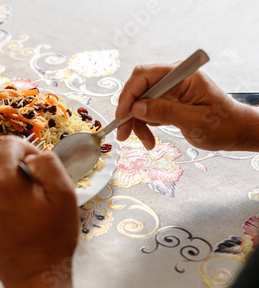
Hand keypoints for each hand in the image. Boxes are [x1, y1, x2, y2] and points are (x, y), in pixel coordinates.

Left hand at [0, 135, 80, 287]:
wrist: (35, 279)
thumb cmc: (52, 239)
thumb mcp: (64, 195)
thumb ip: (48, 163)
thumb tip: (32, 156)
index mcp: (3, 181)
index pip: (8, 144)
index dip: (27, 148)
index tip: (38, 165)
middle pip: (1, 165)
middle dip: (20, 173)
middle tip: (39, 197)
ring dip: (11, 191)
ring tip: (29, 214)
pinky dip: (2, 207)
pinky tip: (17, 225)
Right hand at [116, 63, 258, 151]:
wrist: (235, 132)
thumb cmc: (222, 125)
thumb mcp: (193, 122)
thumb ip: (164, 111)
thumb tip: (136, 108)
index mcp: (183, 76)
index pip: (145, 75)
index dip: (129, 95)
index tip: (122, 116)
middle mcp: (173, 79)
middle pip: (138, 89)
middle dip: (129, 112)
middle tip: (124, 134)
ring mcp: (169, 90)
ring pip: (139, 102)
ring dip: (137, 123)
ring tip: (146, 142)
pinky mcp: (167, 101)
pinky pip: (146, 110)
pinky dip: (144, 125)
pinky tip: (150, 138)